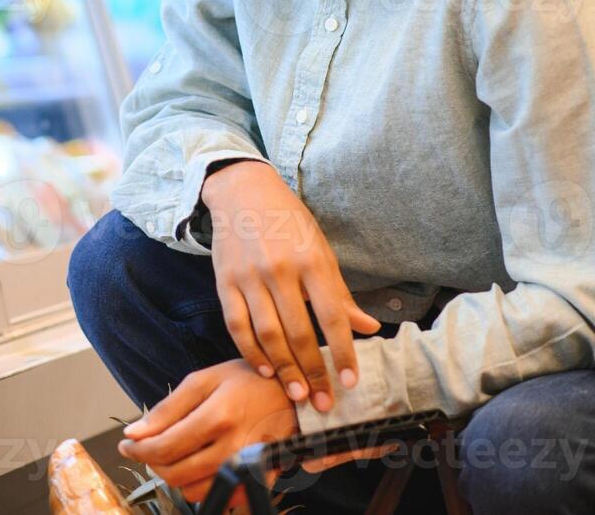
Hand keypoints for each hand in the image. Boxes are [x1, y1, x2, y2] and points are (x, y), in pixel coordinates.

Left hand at [117, 360, 395, 502]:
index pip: (164, 448)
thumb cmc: (251, 380)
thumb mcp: (206, 380)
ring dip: (176, 478)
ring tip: (174, 456)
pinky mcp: (259, 480)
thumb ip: (168, 408)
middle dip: (153, 464)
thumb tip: (134, 433)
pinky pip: (223, 499)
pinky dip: (205, 488)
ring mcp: (248, 468)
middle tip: (148, 449)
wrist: (299, 392)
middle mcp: (233, 447)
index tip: (126, 445)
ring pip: (195, 492)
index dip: (138, 451)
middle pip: (176, 474)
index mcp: (217, 417)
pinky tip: (200, 467)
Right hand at [201, 161, 381, 411]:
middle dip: (313, 372)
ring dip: (283, 369)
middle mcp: (280, 270)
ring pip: (267, 334)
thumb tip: (369, 327)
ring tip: (297, 394)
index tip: (350, 382)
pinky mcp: (224, 282)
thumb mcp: (321, 249)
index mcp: (311, 261)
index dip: (343, 352)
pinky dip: (251, 352)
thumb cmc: (289, 222)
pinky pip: (237, 326)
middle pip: (299, 332)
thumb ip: (340, 293)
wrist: (242, 191)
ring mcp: (249, 277)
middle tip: (323, 403)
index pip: (331, 316)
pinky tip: (265, 370)